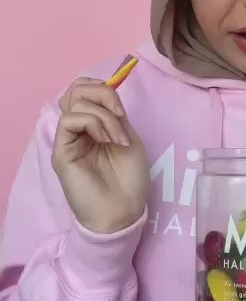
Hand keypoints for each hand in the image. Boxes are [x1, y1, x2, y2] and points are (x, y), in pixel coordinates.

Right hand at [52, 77, 149, 233]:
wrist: (123, 211)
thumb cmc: (129, 179)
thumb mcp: (128, 137)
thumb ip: (115, 115)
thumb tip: (108, 92)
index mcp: (94, 125)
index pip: (85, 90)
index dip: (102, 89)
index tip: (122, 109)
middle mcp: (78, 130)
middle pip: (75, 90)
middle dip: (102, 94)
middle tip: (119, 115)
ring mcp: (68, 140)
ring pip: (74, 102)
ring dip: (104, 115)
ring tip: (117, 137)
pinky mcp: (61, 152)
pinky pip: (69, 121)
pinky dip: (93, 123)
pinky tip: (106, 140)